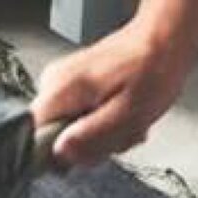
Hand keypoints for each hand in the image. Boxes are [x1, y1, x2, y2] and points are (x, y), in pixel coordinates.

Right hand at [34, 1, 197, 166]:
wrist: (163, 41)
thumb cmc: (152, 70)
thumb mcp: (127, 114)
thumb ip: (91, 137)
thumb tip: (61, 154)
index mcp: (61, 90)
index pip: (34, 139)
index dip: (61, 155)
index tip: (89, 150)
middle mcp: (53, 86)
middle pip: (55, 141)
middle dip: (91, 146)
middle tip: (118, 133)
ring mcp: (62, 87)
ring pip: (71, 134)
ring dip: (102, 137)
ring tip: (124, 122)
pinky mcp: (73, 90)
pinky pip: (79, 122)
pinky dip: (103, 126)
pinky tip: (120, 116)